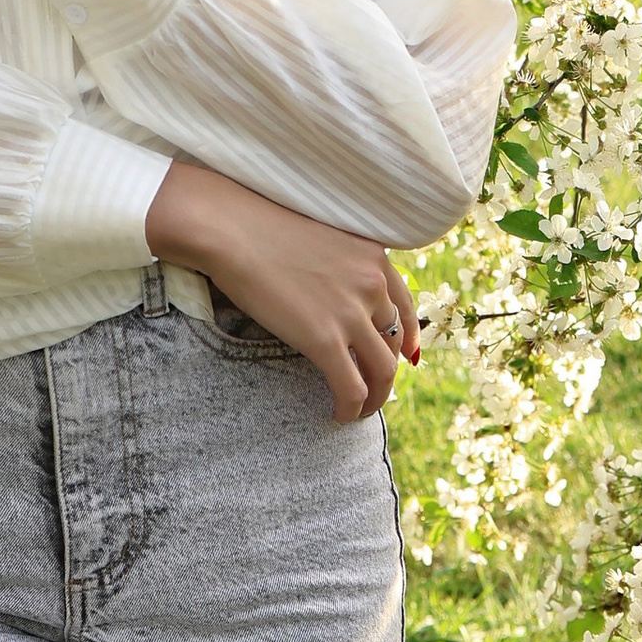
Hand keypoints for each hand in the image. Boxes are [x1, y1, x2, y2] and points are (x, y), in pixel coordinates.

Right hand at [145, 158, 419, 422]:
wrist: (232, 230)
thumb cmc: (260, 226)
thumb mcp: (319, 236)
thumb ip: (339, 261)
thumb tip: (333, 290)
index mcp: (373, 255)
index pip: (405, 305)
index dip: (408, 337)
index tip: (406, 357)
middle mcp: (372, 283)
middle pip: (394, 341)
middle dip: (386, 368)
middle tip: (373, 386)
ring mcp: (351, 312)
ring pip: (382, 371)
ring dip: (375, 397)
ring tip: (359, 409)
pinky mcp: (325, 340)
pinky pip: (352, 388)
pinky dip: (351, 409)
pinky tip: (339, 415)